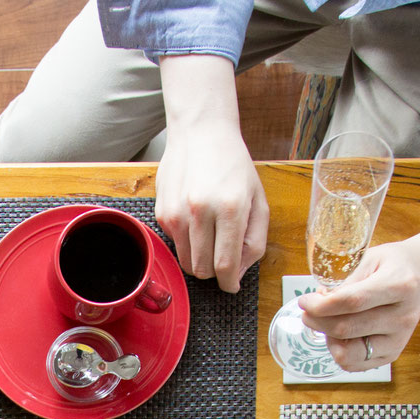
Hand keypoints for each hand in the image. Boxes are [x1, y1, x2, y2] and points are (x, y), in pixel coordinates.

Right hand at [155, 121, 267, 292]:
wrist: (201, 133)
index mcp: (229, 208)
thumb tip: (239, 272)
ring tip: (211, 237)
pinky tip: (196, 220)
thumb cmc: (233, 165)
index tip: (233, 286)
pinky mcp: (162, 214)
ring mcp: (176, 213)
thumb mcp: (257, 200)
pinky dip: (188, 242)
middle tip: (224, 258)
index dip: (230, 283)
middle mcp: (199, 212)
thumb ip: (254, 240)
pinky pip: (176, 245)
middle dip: (216, 272)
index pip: (226, 265)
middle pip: (203, 270)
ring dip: (200, 259)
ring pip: (186, 263)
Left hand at [294, 238, 419, 370]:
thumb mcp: (371, 257)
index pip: (352, 302)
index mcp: (399, 285)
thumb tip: (319, 300)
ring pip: (348, 352)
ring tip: (326, 321)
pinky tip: (339, 334)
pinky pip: (354, 363)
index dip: (321, 305)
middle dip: (317, 320)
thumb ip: (345, 279)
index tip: (305, 300)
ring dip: (327, 338)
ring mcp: (399, 339)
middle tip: (308, 310)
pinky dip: (338, 350)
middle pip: (346, 328)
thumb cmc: (394, 264)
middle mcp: (402, 316)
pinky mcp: (393, 354)